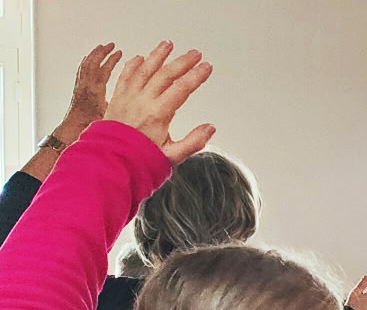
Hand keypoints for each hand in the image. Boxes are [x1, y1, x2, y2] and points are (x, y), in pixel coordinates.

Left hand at [55, 44, 122, 141]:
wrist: (73, 128)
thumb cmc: (90, 125)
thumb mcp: (110, 118)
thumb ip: (121, 109)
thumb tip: (137, 108)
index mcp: (95, 90)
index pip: (104, 70)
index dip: (112, 60)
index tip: (119, 52)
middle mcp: (86, 85)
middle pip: (93, 62)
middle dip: (102, 52)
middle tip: (111, 46)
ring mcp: (81, 85)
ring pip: (85, 64)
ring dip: (93, 55)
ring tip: (100, 47)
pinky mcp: (78, 87)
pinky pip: (81, 70)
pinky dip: (86, 62)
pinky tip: (88, 59)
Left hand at [102, 42, 214, 163]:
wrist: (110, 161)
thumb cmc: (140, 160)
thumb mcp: (172, 157)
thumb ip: (193, 142)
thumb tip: (210, 128)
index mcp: (158, 114)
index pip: (181, 89)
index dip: (196, 76)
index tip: (207, 67)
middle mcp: (142, 101)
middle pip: (165, 74)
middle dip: (182, 62)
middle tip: (195, 53)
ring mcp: (127, 98)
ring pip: (144, 70)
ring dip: (157, 56)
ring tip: (168, 45)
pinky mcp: (116, 99)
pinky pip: (125, 76)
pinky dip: (133, 65)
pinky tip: (140, 58)